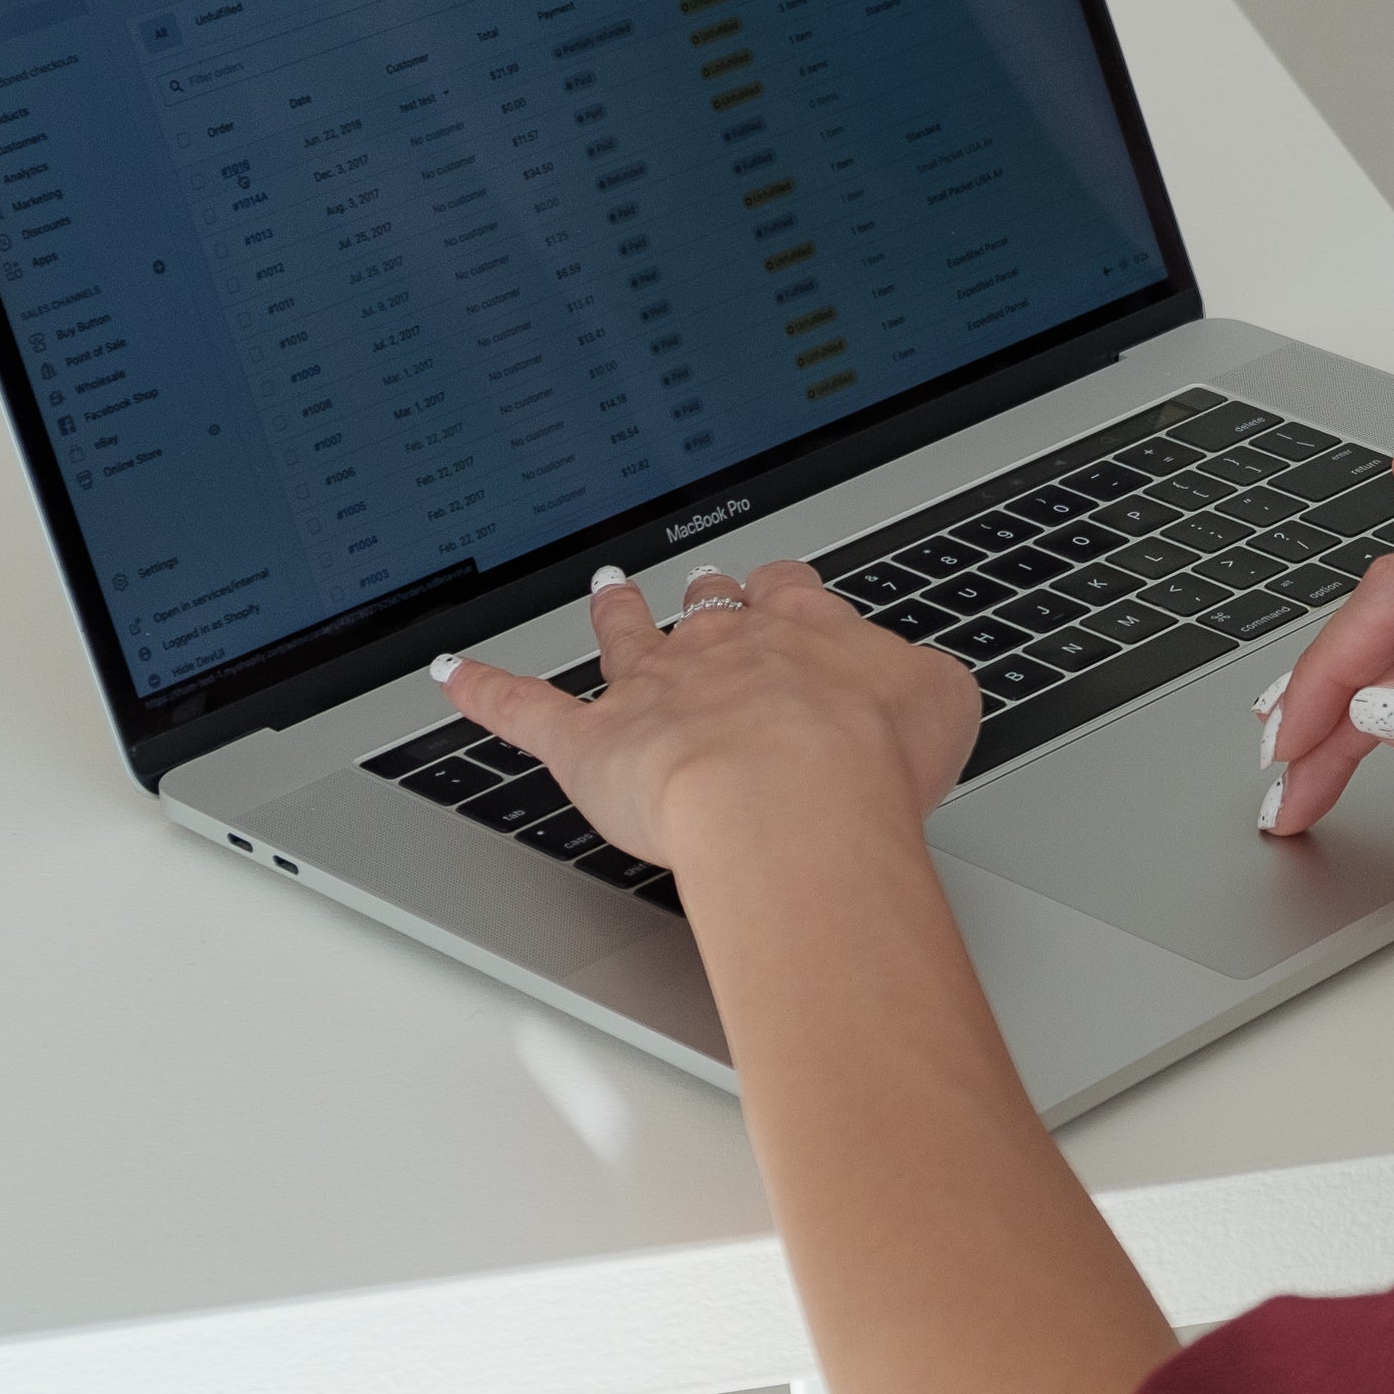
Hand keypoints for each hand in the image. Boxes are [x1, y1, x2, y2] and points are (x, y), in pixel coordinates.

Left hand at [440, 560, 979, 874]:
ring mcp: (651, 690)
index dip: (782, 594)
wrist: (796, 803)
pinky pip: (523, 710)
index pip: (788, 593)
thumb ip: (927, 686)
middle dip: (704, 600)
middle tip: (702, 590)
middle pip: (706, 608)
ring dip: (613, 616)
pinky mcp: (589, 743)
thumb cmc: (870, 766)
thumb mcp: (942, 709)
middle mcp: (723, 647)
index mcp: (805, 632)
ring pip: (623, 639)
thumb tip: (927, 686)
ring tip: (605, 592)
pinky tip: (452, 676)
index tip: (781, 592)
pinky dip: (482, 690)